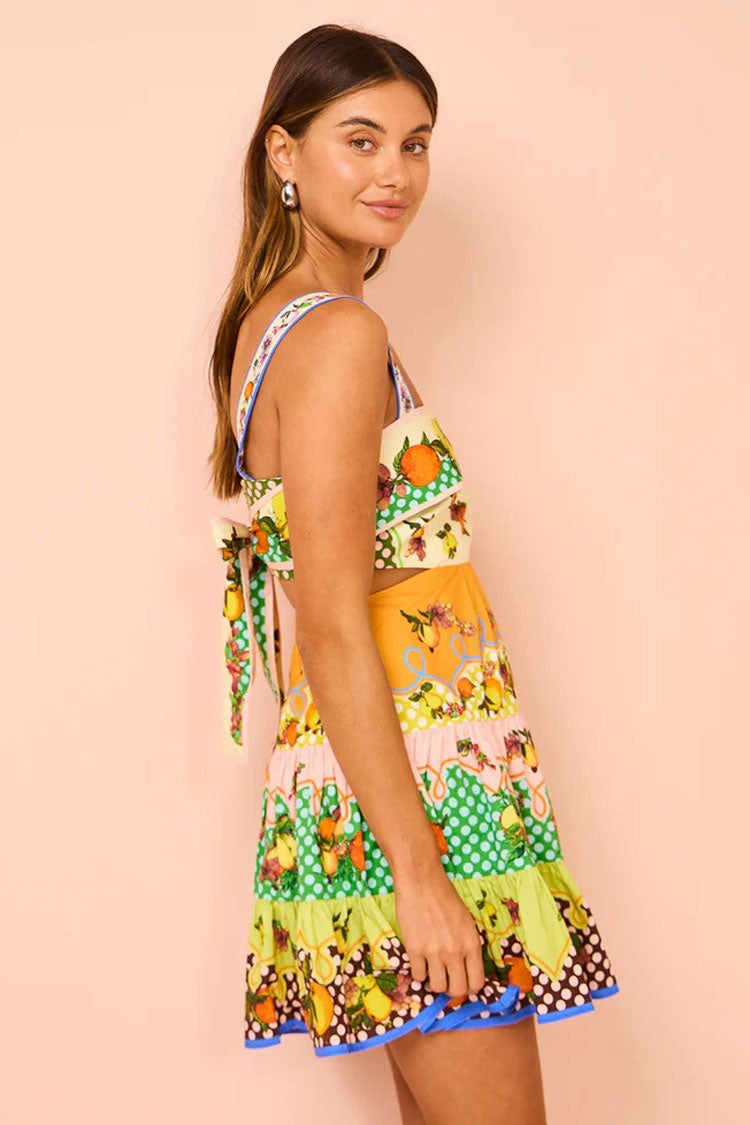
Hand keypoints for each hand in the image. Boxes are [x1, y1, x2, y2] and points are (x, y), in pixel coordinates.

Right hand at [393, 866, 485, 997]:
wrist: (421, 881)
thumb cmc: (445, 897)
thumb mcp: (466, 922)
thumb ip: (467, 946)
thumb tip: (464, 969)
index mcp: (472, 944)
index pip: (476, 983)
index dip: (469, 988)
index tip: (461, 982)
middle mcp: (456, 951)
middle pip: (458, 990)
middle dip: (451, 989)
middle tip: (445, 979)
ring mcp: (435, 952)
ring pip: (437, 987)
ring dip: (434, 982)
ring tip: (431, 970)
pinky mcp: (415, 949)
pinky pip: (418, 976)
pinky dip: (418, 972)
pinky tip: (419, 960)